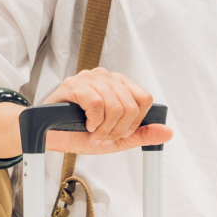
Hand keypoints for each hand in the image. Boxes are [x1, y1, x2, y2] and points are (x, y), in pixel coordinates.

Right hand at [40, 68, 171, 154]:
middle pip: (131, 106)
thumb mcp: (115, 139)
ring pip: (115, 106)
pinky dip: (93, 121)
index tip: (120, 133)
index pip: (144, 99)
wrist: (49, 136)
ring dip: (104, 128)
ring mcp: (90, 78)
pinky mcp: (74, 85)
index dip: (135, 122)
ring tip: (93, 132)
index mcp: (119, 85)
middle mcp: (106, 77)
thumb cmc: (79, 132)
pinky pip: (96, 103)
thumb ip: (141, 135)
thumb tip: (167, 132)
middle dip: (118, 130)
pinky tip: (85, 124)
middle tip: (103, 136)